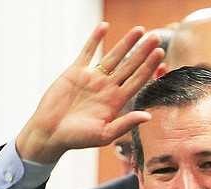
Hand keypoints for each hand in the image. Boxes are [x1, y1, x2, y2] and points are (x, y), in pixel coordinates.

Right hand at [16, 23, 164, 163]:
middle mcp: (108, 88)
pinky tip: (105, 27)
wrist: (50, 133)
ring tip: (139, 29)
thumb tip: (148, 116)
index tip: (160, 54)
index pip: (138, 80)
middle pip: (130, 65)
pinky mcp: (75, 72)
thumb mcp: (104, 134)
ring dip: (126, 43)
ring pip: (113, 56)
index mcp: (117, 102)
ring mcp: (92, 78)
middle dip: (143, 51)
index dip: (149, 67)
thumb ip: (125, 124)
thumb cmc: (77, 139)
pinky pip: (88, 52)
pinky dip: (95, 39)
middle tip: (156, 36)